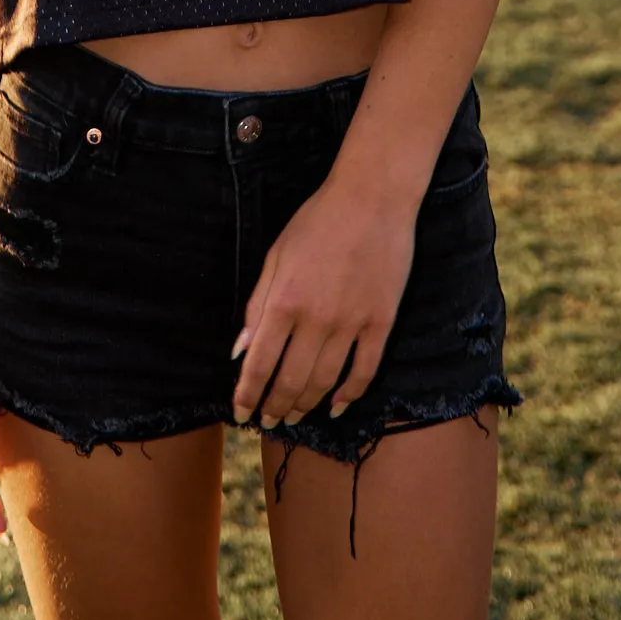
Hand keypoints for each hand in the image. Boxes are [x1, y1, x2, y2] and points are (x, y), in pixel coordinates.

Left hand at [232, 179, 416, 429]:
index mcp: (284, 301)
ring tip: (294, 416)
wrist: (372, 198)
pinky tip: (337, 406)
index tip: (240, 413)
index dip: (247, 394)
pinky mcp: (381, 322)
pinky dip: (350, 394)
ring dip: (306, 405)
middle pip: (292, 381)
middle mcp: (316, 319)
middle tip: (268, 421)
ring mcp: (352, 323)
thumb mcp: (276, 255)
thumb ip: (257, 305)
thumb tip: (239, 351)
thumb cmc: (317, 221)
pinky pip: (365, 370)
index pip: (259, 364)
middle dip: (275, 407)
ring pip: (325, 382)